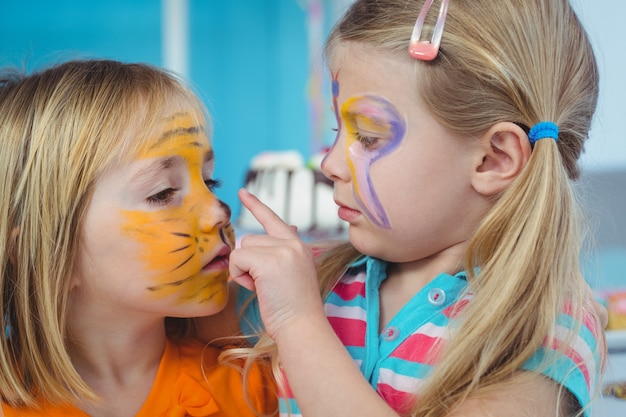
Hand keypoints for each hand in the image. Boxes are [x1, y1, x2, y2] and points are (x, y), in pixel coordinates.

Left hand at [229, 188, 324, 340]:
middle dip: (248, 263)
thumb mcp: (291, 275)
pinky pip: (237, 259)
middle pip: (250, 239)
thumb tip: (262, 238)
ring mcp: (283, 250)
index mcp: (299, 246)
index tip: (243, 193)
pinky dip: (239, 275)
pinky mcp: (269, 261)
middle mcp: (293, 244)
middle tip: (264, 285)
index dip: (256, 206)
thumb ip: (279, 255)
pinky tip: (256, 288)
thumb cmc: (293, 309)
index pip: (274, 219)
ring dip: (244, 270)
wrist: (302, 327)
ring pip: (242, 248)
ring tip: (262, 288)